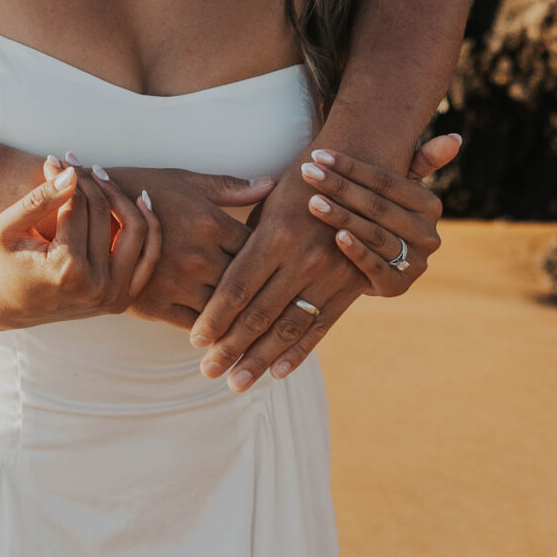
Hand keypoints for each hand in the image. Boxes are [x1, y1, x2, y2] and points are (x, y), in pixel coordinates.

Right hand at [0, 158, 160, 330]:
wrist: (6, 305)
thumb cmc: (2, 262)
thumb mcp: (7, 228)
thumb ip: (40, 199)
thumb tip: (71, 172)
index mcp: (66, 270)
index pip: (79, 207)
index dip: (68, 178)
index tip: (58, 158)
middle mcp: (96, 287)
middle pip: (105, 215)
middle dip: (90, 183)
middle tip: (75, 162)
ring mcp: (113, 296)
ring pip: (137, 233)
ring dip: (123, 199)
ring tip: (102, 176)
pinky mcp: (123, 299)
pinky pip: (148, 258)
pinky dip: (150, 228)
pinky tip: (140, 201)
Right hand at [98, 162, 275, 327]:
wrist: (83, 212)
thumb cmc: (138, 187)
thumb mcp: (184, 180)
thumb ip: (230, 187)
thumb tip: (271, 184)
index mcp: (211, 223)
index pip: (260, 248)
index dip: (278, 260)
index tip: (290, 268)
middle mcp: (199, 256)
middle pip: (249, 285)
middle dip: (271, 297)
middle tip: (293, 311)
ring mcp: (177, 283)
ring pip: (225, 313)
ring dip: (247, 324)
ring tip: (270, 336)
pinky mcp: (154, 305)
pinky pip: (194, 327)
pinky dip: (215, 337)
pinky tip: (229, 341)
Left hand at [188, 132, 461, 391]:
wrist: (360, 173)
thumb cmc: (298, 186)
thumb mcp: (266, 204)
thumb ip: (241, 244)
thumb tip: (207, 279)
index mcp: (276, 234)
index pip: (236, 288)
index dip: (215, 318)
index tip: (195, 342)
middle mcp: (304, 258)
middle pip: (258, 314)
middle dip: (231, 348)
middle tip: (208, 372)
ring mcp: (330, 275)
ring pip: (288, 328)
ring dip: (260, 359)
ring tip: (237, 382)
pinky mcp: (350, 287)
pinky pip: (320, 327)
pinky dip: (298, 352)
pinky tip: (278, 373)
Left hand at [302, 133, 458, 295]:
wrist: (374, 267)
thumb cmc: (382, 216)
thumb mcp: (401, 189)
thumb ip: (423, 161)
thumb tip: (456, 137)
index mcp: (430, 205)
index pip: (386, 181)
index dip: (351, 166)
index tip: (319, 154)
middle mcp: (429, 234)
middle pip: (377, 206)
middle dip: (339, 187)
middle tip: (308, 172)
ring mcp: (416, 263)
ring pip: (374, 234)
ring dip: (342, 216)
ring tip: (313, 201)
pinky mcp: (398, 286)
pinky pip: (375, 266)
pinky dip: (356, 251)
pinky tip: (336, 236)